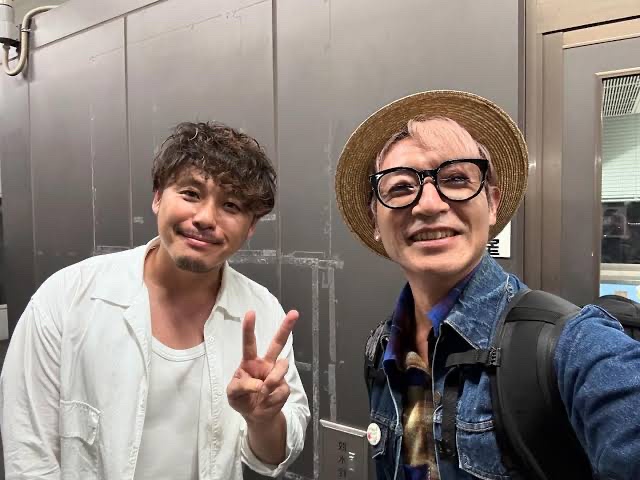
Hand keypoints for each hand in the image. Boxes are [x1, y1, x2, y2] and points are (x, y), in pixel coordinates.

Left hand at [226, 309, 298, 424]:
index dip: (249, 328)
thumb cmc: (241, 400)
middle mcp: (266, 364)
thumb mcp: (232, 394)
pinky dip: (271, 398)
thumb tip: (260, 384)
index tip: (250, 313)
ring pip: (281, 366)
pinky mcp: (285, 387)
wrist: (256, 416)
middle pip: (277, 343)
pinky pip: (280, 389)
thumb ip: (241, 386)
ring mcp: (277, 375)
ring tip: (263, 392)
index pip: (249, 343)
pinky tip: (266, 401)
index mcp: (250, 362)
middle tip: (294, 313)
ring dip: (272, 380)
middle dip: (286, 328)